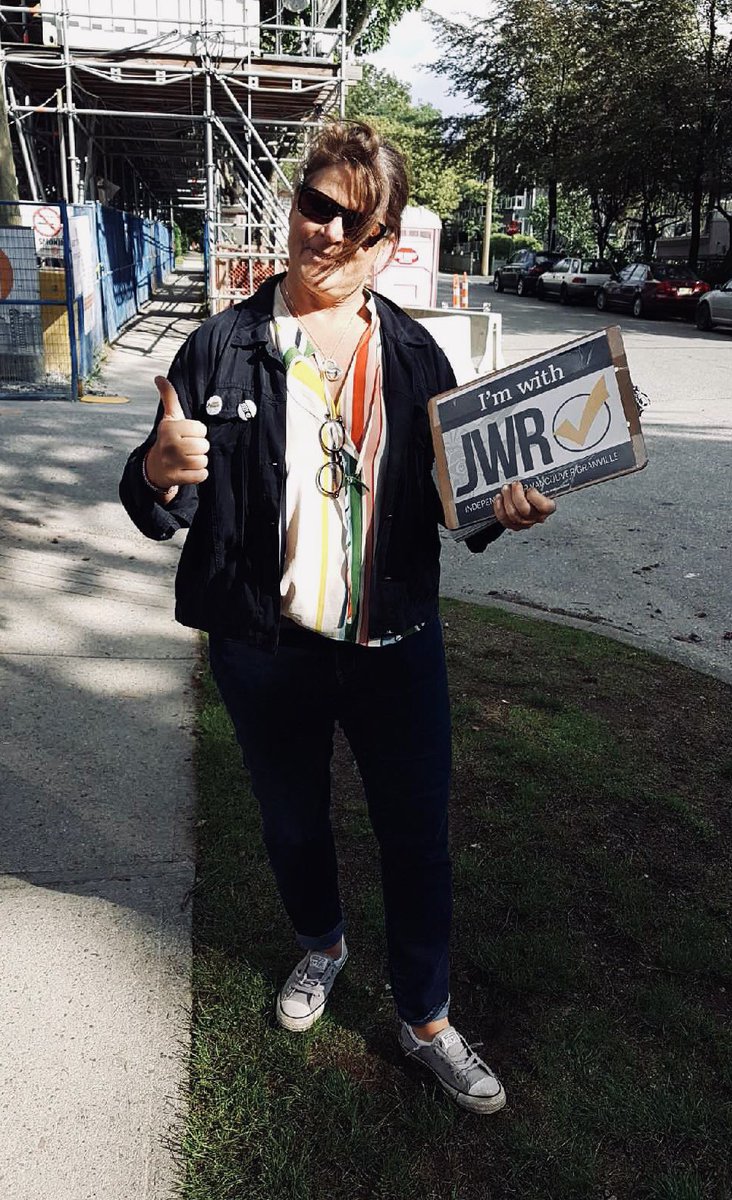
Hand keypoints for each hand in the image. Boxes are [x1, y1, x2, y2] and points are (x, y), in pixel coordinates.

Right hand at [144, 376, 209, 493]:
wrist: (154, 467)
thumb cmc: (168, 439)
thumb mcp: (169, 417)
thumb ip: (168, 396)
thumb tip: (159, 377)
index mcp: (170, 428)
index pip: (201, 429)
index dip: (197, 432)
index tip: (186, 435)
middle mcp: (169, 445)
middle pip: (204, 446)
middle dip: (199, 448)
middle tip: (188, 448)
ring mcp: (172, 463)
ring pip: (203, 461)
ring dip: (199, 461)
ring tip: (188, 459)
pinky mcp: (176, 478)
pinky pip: (201, 475)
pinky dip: (198, 474)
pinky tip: (188, 470)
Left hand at [493, 481, 555, 530]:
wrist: (529, 498)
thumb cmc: (535, 488)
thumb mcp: (539, 483)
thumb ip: (536, 481)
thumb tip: (530, 471)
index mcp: (548, 508)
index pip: (544, 507)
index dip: (535, 497)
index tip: (530, 488)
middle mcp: (537, 517)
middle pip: (524, 510)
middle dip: (516, 494)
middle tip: (514, 484)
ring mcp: (525, 523)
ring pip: (513, 514)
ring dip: (507, 498)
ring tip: (505, 488)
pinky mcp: (514, 525)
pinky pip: (504, 520)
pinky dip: (499, 508)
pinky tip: (499, 498)